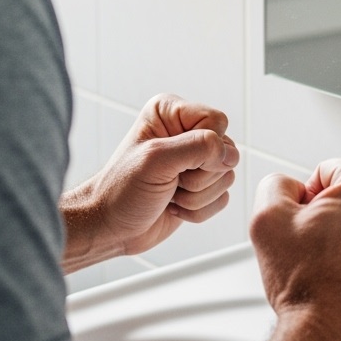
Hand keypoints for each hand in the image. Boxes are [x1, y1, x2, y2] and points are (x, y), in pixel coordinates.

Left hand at [61, 94, 237, 272]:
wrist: (110, 227)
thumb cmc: (121, 191)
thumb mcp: (156, 161)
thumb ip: (198, 148)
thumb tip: (230, 153)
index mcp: (172, 113)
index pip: (217, 121)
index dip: (206, 147)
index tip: (177, 164)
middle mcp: (186, 132)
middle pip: (227, 150)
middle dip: (199, 176)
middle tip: (170, 181)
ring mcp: (195, 160)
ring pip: (227, 176)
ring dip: (197, 196)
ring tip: (169, 194)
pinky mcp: (201, 185)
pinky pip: (222, 198)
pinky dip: (199, 210)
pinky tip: (174, 205)